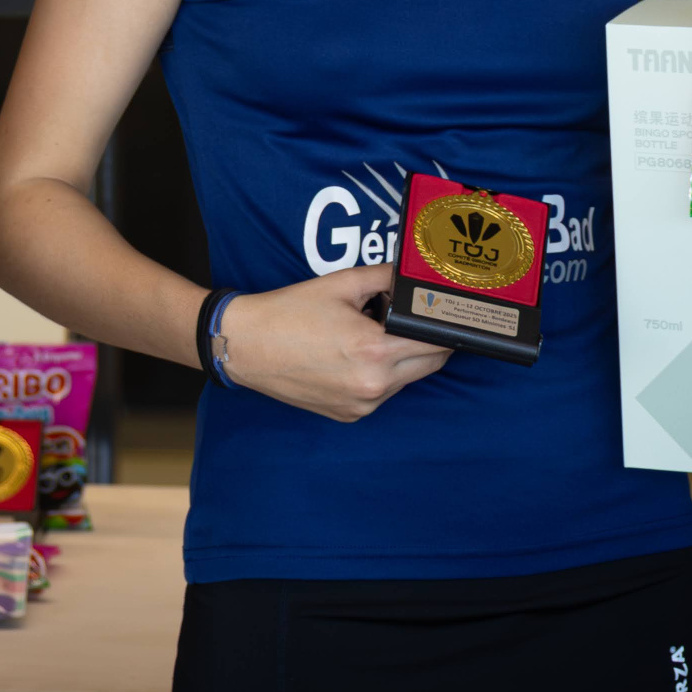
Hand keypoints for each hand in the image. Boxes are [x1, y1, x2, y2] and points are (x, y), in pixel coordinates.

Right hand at [220, 267, 451, 422]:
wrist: (247, 346)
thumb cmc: (289, 312)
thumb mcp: (341, 283)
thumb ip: (385, 277)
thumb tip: (413, 276)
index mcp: (375, 350)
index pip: (436, 344)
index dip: (444, 327)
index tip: (443, 315)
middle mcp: (374, 384)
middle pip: (429, 365)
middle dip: (427, 342)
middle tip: (409, 320)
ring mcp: (362, 405)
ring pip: (406, 380)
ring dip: (403, 359)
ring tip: (371, 335)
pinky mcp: (350, 415)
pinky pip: (381, 394)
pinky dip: (379, 375)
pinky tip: (352, 356)